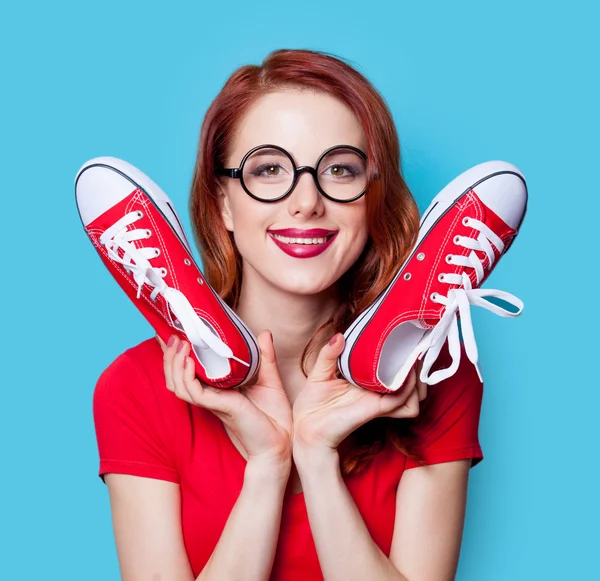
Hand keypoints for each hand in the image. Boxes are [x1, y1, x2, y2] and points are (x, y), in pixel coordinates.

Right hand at [157, 331, 292, 468]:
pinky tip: (188, 362)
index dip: (176, 356)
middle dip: (169, 356)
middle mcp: (210, 396)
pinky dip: (187, 377)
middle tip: (170, 335)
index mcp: (217, 389)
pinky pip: (193, 393)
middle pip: (176, 378)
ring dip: (174, 363)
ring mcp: (213, 402)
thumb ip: (265, 356)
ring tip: (179, 344)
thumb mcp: (269, 380)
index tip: (172, 333)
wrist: (281, 444)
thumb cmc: (274, 418)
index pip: (188, 372)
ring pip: (179, 385)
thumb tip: (264, 333)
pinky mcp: (219, 408)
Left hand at [292, 333, 427, 452]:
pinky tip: (404, 374)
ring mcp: (377, 401)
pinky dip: (406, 388)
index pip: (393, 370)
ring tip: (414, 362)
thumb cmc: (312, 403)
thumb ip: (329, 354)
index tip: (408, 340)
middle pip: (412, 384)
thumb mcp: (319, 372)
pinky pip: (400, 399)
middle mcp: (376, 391)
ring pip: (412, 394)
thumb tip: (339, 336)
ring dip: (417, 380)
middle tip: (417, 351)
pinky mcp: (374, 409)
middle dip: (419, 369)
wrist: (306, 427)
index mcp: (365, 381)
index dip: (405, 358)